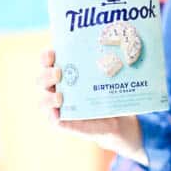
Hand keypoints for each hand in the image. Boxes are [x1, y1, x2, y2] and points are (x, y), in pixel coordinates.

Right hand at [37, 49, 147, 163]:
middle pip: (42, 78)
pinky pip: (52, 119)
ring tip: (60, 96)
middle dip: (46, 74)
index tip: (52, 52)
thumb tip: (129, 49)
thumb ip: (113, 64)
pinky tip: (58, 115)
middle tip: (58, 72)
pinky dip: (53, 116)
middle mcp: (57, 86)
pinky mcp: (63, 121)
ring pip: (43, 99)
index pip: (48, 60)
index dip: (46, 55)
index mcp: (65, 71)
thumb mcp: (111, 76)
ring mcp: (58, 105)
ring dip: (48, 97)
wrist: (117, 119)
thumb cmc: (111, 92)